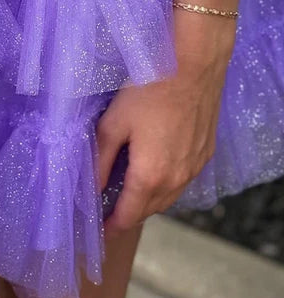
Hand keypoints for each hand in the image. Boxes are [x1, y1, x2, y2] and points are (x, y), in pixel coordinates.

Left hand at [96, 10, 235, 235]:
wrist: (193, 66)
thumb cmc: (149, 89)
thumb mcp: (114, 123)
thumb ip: (100, 160)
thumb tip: (92, 188)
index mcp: (150, 176)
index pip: (129, 216)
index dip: (112, 226)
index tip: (99, 232)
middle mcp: (177, 179)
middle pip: (150, 210)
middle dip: (130, 213)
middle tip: (110, 210)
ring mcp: (195, 167)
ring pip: (170, 196)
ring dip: (150, 199)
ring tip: (130, 191)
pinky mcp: (206, 152)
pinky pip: (184, 179)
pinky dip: (168, 183)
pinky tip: (156, 168)